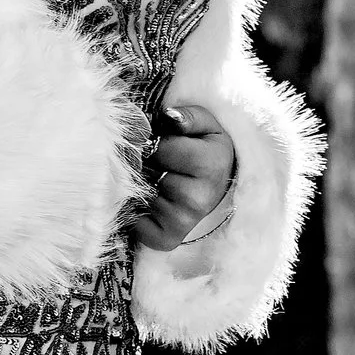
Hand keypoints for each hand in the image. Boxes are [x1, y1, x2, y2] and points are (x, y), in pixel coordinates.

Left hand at [130, 102, 236, 252]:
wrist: (219, 185)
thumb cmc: (206, 150)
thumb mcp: (206, 125)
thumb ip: (188, 116)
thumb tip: (169, 117)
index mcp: (211, 165)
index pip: (162, 147)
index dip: (157, 142)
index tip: (165, 144)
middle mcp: (198, 198)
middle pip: (147, 172)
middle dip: (145, 164)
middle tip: (158, 164)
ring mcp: (183, 221)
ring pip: (140, 194)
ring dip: (140, 186)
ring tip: (156, 181)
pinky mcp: (167, 239)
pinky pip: (136, 223)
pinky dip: (136, 210)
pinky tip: (150, 201)